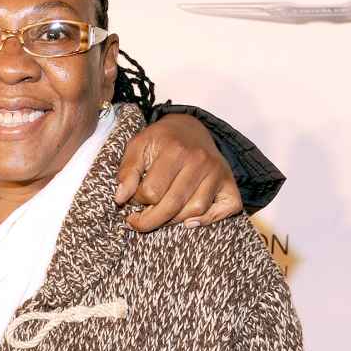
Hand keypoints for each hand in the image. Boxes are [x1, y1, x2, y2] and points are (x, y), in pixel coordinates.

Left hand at [114, 113, 242, 231]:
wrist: (190, 128)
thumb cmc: (161, 140)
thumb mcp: (138, 146)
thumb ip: (127, 171)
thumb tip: (120, 198)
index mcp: (175, 150)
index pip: (151, 191)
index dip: (137, 199)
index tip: (134, 197)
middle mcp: (200, 161)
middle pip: (173, 205)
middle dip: (150, 220)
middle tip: (137, 222)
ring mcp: (217, 172)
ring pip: (195, 210)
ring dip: (174, 220)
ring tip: (160, 214)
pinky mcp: (230, 182)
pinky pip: (225, 210)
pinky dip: (208, 220)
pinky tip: (189, 221)